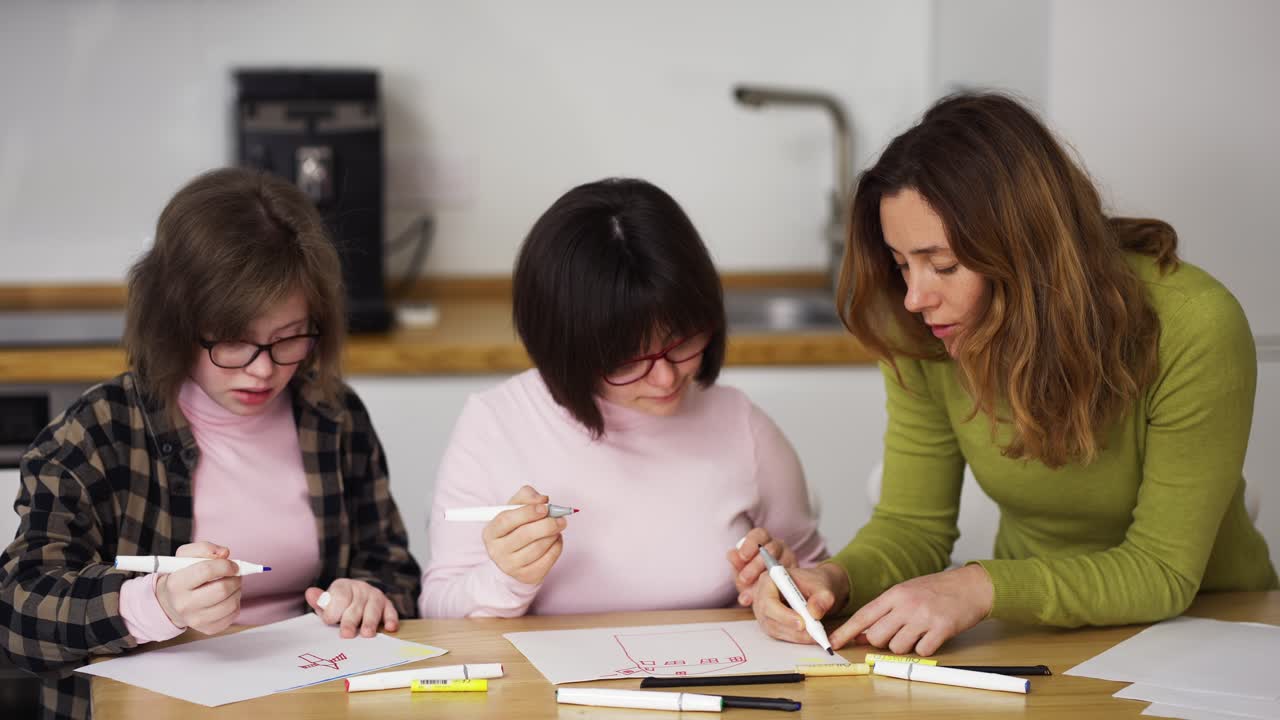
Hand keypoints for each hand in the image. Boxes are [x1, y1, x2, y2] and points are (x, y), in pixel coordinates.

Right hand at [154, 541, 242, 634]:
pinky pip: (233, 615)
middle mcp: (184, 604)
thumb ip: (204, 548)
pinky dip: (235, 603)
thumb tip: (225, 553)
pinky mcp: (208, 629)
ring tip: (230, 585)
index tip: (232, 565)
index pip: (206, 571)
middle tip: (234, 574)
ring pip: (230, 603)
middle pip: (222, 589)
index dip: (225, 565)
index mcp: (176, 583)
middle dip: (235, 579)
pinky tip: (227, 598)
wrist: (170, 602)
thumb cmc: (181, 576)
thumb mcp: (184, 556)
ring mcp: (195, 620)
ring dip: (237, 590)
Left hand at [305, 579, 398, 637]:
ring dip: (370, 622)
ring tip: (367, 634)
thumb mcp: (327, 603)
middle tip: (346, 634)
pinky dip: (391, 619)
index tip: (330, 621)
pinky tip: (390, 628)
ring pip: (373, 609)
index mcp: (343, 586)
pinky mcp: (387, 604)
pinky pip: (391, 611)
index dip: (334, 611)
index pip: (339, 597)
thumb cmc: (339, 605)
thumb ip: (320, 601)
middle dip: (351, 620)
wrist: (356, 597)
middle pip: (356, 605)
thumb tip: (310, 593)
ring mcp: (375, 596)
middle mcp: (361, 588)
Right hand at [481, 485, 565, 585]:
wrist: (513, 557)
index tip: (545, 507)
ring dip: (553, 535)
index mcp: (491, 532)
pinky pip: (547, 560)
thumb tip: (542, 499)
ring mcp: (510, 566)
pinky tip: (555, 539)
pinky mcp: (527, 576)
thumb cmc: (515, 528)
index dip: (527, 512)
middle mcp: (497, 551)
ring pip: (538, 548)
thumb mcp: (515, 508)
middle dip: (547, 524)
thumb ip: (526, 496)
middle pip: (524, 535)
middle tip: (561, 518)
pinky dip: (557, 547)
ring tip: (558, 527)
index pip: (506, 520)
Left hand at [727, 527, 797, 603]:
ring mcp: (789, 559)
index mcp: (763, 540)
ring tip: (754, 591)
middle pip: (771, 548)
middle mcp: (778, 546)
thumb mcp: (741, 572)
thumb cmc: (752, 578)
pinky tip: (768, 596)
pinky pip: (790, 578)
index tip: (742, 557)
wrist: (766, 594)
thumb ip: (736, 565)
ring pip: (782, 563)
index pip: (759, 535)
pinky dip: (777, 587)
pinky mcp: (797, 573)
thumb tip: (731, 555)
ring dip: (767, 577)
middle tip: (744, 579)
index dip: (750, 544)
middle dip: (756, 564)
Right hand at [750, 562, 849, 644]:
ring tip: (816, 636)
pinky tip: (810, 637)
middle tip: (812, 634)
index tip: (802, 623)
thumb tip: (814, 613)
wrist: (817, 590)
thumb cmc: (816, 584)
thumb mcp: (823, 587)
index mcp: (769, 580)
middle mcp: (762, 596)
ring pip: (775, 630)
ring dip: (796, 636)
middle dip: (791, 629)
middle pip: (769, 618)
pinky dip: (795, 638)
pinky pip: (779, 635)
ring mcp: (763, 612)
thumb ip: (822, 598)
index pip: (769, 601)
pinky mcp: (770, 623)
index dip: (783, 615)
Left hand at [829, 564, 993, 655]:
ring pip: (897, 647)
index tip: (832, 642)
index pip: (863, 616)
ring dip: (905, 645)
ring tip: (918, 631)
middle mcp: (906, 605)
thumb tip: (864, 633)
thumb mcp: (906, 592)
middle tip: (897, 632)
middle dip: (882, 641)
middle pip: (877, 636)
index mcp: (894, 594)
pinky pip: (922, 651)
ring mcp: (924, 617)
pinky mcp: (941, 629)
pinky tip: (932, 636)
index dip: (846, 632)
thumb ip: (885, 610)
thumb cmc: (937, 589)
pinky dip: (925, 648)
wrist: (971, 585)